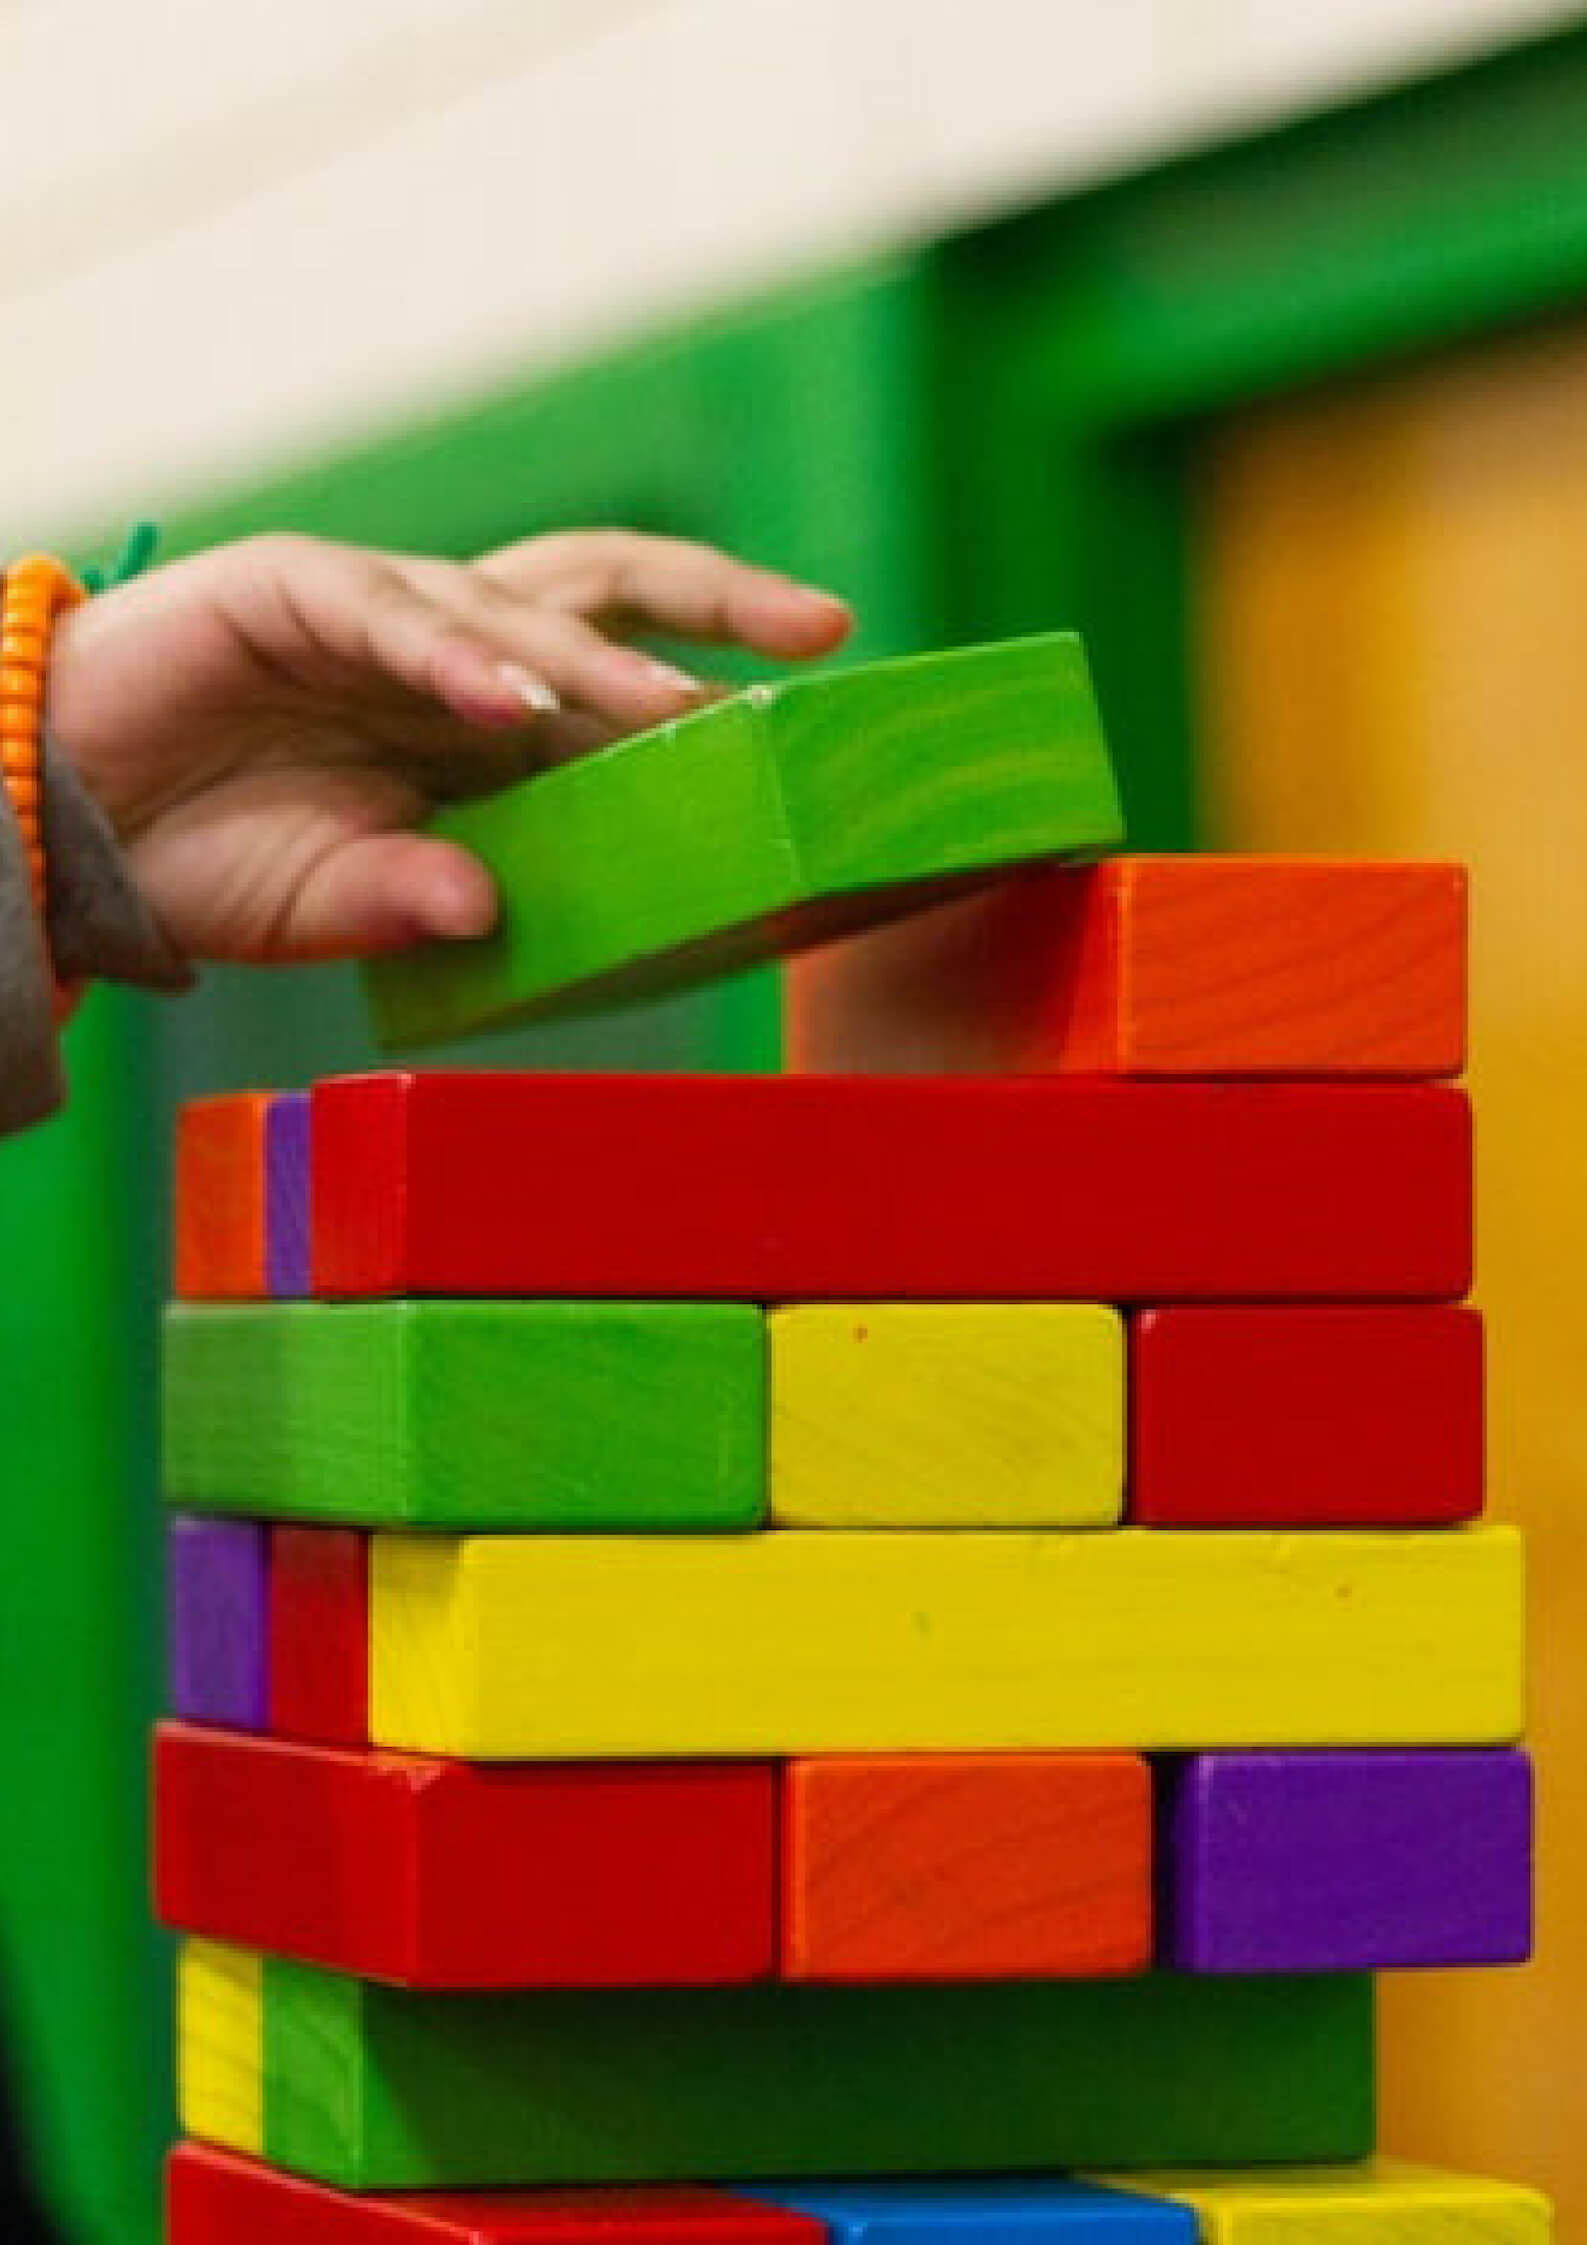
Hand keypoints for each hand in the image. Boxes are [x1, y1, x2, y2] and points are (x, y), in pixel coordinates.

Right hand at [45, 530, 851, 963]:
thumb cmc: (203, 856)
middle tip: (821, 628)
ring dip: (597, 658)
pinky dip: (453, 657)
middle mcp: (447, 650)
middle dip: (713, 601)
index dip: (706, 687)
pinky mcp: (289, 591)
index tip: (812, 721)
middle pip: (603, 590)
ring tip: (676, 709)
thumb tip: (489, 915)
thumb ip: (413, 902)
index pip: (614, 677)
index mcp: (474, 717)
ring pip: (514, 601)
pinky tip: (514, 703)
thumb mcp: (334, 900)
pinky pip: (388, 616)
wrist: (60, 819)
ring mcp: (375, 612)